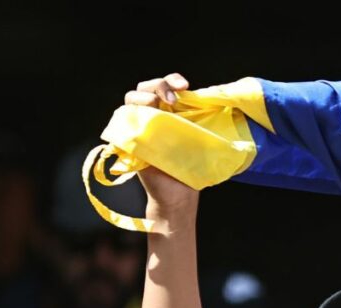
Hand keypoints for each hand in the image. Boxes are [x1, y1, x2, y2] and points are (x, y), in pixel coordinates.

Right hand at [124, 73, 198, 216]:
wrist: (179, 194)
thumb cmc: (191, 167)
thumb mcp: (199, 138)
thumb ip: (200, 119)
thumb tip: (218, 103)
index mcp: (170, 111)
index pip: (166, 85)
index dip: (172, 80)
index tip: (185, 86)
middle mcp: (153, 115)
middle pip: (146, 87)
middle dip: (159, 85)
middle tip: (173, 101)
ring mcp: (140, 126)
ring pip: (132, 99)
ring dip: (143, 98)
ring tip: (158, 108)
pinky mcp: (129, 140)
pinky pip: (122, 121)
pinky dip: (129, 116)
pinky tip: (142, 122)